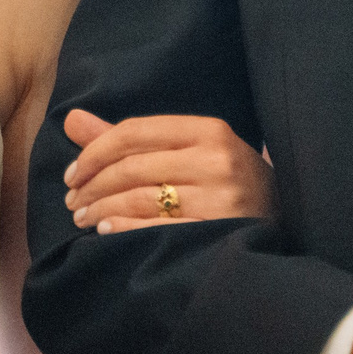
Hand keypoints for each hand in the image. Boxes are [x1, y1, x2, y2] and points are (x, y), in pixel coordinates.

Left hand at [60, 109, 272, 231]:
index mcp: (208, 130)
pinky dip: (123, 230)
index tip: (73, 174)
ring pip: (139, 199)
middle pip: (132, 168)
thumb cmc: (224, 181)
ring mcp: (220, 200)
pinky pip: (156, 229)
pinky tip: (106, 232)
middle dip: (92, 186)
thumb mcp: (188, 150)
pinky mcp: (217, 234)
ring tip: (84, 218)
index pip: (134, 132)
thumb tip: (71, 120)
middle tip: (73, 202)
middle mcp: (217, 161)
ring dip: (100, 211)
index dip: (94, 152)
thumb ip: (129, 138)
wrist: (281, 218)